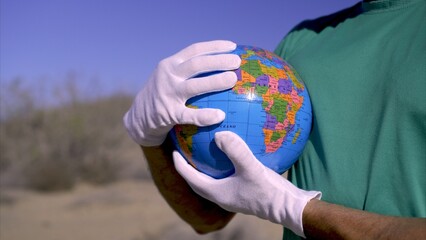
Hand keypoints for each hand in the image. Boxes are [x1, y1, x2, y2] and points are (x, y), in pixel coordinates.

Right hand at [123, 40, 240, 145]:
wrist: (139, 117)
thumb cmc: (164, 95)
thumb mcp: (171, 77)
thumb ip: (189, 71)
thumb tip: (223, 67)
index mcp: (171, 64)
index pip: (195, 50)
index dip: (214, 46)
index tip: (233, 46)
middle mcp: (168, 76)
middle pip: (196, 65)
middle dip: (218, 61)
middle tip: (237, 62)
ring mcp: (167, 94)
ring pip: (194, 86)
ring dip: (215, 81)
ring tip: (232, 80)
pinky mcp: (168, 113)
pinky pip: (189, 115)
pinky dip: (205, 115)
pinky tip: (220, 115)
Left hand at [173, 131, 320, 236]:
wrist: (288, 207)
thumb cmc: (268, 191)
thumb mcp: (251, 168)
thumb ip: (235, 151)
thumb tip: (219, 134)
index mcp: (217, 193)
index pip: (190, 178)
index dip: (180, 165)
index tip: (174, 150)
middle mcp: (222, 196)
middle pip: (198, 180)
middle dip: (189, 166)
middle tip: (185, 150)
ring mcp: (233, 194)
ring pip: (212, 179)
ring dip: (206, 166)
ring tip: (204, 150)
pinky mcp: (244, 191)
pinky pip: (227, 177)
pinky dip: (224, 165)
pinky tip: (233, 152)